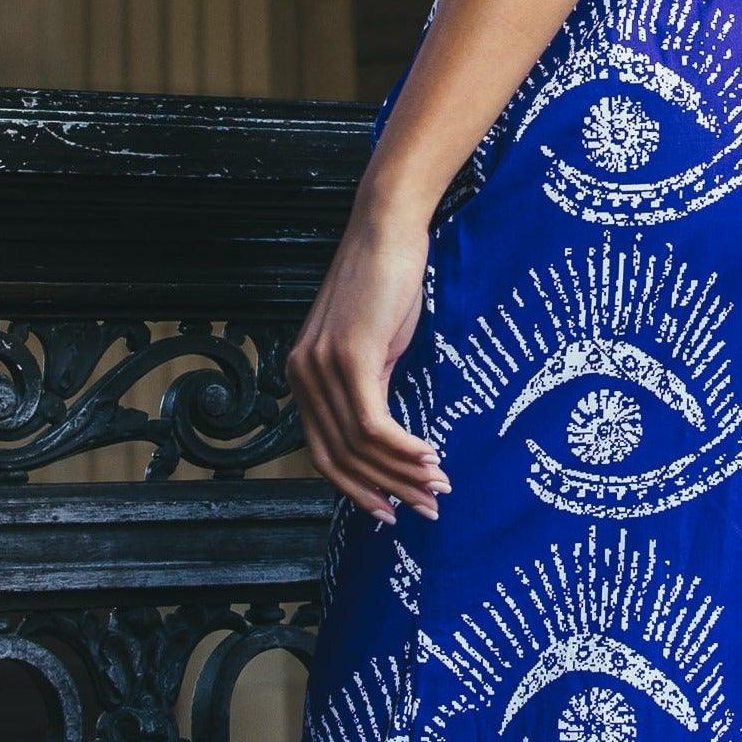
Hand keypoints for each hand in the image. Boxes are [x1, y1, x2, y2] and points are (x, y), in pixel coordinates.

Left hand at [285, 194, 452, 526]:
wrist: (388, 231)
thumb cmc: (388, 284)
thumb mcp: (375, 346)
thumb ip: (370, 387)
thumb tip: (388, 438)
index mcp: (303, 377)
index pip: (323, 453)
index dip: (357, 488)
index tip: (391, 510)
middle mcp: (303, 376)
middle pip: (341, 457)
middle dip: (387, 490)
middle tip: (428, 507)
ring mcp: (322, 367)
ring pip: (360, 445)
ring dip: (403, 473)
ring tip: (439, 487)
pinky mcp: (348, 358)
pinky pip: (373, 423)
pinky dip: (403, 448)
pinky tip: (431, 458)